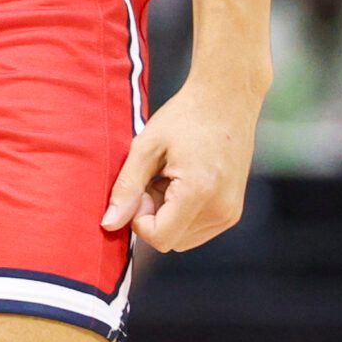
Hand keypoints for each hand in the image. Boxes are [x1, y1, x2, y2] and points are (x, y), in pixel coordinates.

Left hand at [102, 74, 261, 251]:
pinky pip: (198, 229)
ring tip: (170, 177)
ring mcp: (230, 214)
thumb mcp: (146, 146)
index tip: (141, 187)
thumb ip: (127, 187)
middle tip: (155, 178)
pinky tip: (183, 181)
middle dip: (154, 217)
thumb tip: (109, 225)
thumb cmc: (184, 117)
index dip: (139, 219)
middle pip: (171, 241)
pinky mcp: (233, 211)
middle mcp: (220, 211)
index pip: (160, 238)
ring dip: (168, 216)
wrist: (227, 100)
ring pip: (183, 238)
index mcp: (198, 193)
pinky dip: (183, 213)